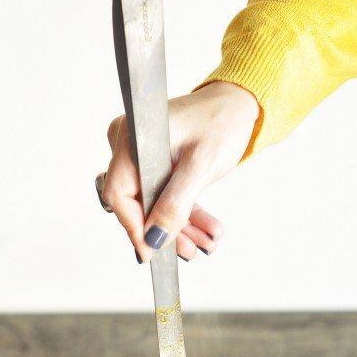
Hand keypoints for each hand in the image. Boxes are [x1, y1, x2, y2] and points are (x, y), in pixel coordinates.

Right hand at [100, 82, 258, 261]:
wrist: (237, 105)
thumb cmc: (221, 121)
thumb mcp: (201, 165)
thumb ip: (175, 204)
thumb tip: (155, 238)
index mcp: (134, 138)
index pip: (119, 194)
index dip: (134, 226)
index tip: (152, 250)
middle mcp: (131, 146)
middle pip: (137, 203)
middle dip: (166, 231)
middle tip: (191, 250)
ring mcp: (142, 156)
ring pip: (153, 205)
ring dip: (180, 228)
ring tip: (205, 241)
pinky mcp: (155, 165)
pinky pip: (163, 197)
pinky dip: (184, 215)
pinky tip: (204, 229)